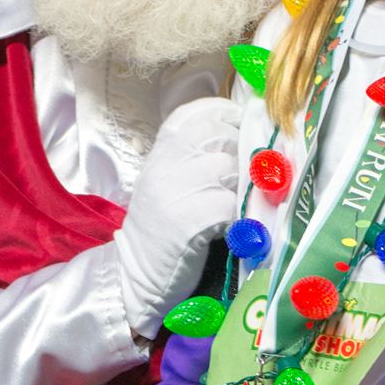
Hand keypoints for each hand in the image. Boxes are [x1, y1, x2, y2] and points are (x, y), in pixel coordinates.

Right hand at [114, 94, 240, 336]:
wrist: (137, 272)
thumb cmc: (162, 225)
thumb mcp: (169, 178)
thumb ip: (197, 154)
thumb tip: (247, 135)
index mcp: (161, 149)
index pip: (199, 112)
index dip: (228, 116)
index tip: (243, 129)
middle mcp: (165, 163)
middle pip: (222, 138)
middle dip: (242, 154)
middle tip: (247, 176)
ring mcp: (174, 190)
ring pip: (229, 169)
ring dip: (242, 187)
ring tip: (237, 204)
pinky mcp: (187, 221)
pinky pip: (228, 205)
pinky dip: (236, 216)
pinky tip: (231, 225)